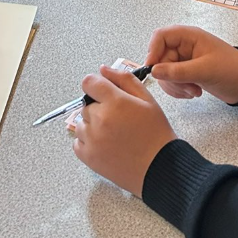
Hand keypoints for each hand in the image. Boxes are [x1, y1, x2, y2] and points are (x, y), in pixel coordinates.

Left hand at [72, 64, 176, 195]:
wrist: (160, 168)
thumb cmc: (156, 134)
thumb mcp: (147, 99)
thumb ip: (123, 79)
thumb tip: (103, 69)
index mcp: (114, 102)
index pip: (89, 82)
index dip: (97, 86)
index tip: (104, 94)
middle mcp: (99, 119)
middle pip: (87, 105)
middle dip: (99, 109)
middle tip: (119, 120)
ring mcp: (92, 139)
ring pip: (81, 124)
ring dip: (93, 126)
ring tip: (115, 135)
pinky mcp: (88, 157)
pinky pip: (77, 143)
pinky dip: (88, 143)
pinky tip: (106, 145)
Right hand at [145, 25, 237, 103]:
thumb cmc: (233, 69)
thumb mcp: (204, 70)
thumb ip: (178, 71)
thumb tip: (155, 71)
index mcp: (189, 36)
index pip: (161, 37)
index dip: (153, 51)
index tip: (153, 69)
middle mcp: (184, 46)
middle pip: (161, 58)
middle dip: (170, 76)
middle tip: (184, 86)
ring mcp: (185, 60)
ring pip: (165, 72)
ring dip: (175, 85)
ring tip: (193, 90)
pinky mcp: (187, 73)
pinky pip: (172, 81)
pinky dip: (179, 90)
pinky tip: (193, 92)